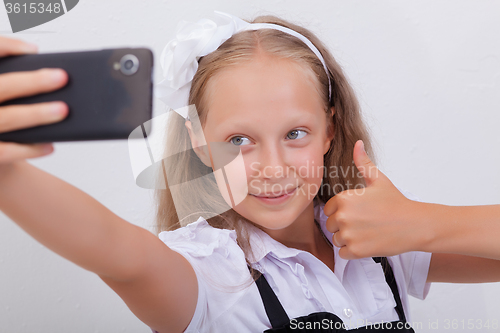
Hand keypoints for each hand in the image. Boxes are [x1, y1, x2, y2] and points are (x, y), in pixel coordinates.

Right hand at [0, 35, 67, 164]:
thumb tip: (50, 76)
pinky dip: (31, 148)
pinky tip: (50, 145)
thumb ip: (12, 84)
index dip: (6, 47)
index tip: (33, 50)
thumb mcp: (1, 94)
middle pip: (1, 88)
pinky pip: (7, 151)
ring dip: (37, 114)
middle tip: (61, 78)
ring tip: (62, 110)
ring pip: (6, 118)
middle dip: (31, 82)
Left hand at [324, 140, 422, 258]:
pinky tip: (367, 243)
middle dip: (344, 226)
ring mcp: (349, 234)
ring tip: (367, 233)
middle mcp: (343, 216)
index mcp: (345, 198)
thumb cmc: (396, 203)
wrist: (415, 225)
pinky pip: (343, 253)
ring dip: (348, 239)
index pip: (329, 209)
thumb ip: (363, 163)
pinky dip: (353, 251)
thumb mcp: (378, 180)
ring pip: (337, 239)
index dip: (342, 211)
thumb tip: (358, 144)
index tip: (359, 213)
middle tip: (365, 223)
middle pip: (331, 225)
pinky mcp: (355, 250)